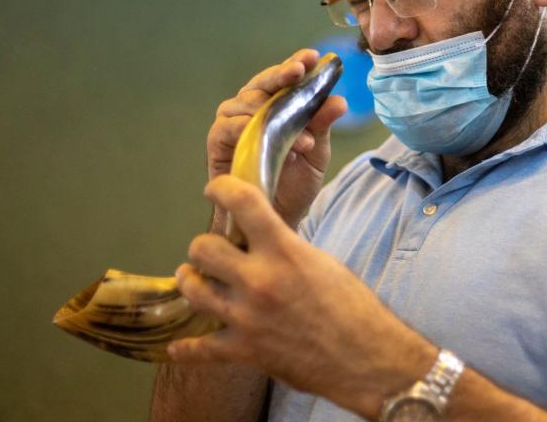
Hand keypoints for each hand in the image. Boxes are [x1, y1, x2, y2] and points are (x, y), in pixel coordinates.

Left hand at [170, 176, 436, 418]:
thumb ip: (285, 248)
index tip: (215, 189)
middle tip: (213, 251)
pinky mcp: (243, 350)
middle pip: (203, 248)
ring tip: (194, 280)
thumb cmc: (354, 307)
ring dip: (191, 282)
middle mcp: (259, 280)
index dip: (221, 188)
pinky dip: (187, 348)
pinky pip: (199, 349)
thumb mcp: (321, 262)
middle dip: (205, 246)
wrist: (367, 358)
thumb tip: (263, 240)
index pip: (242, 203)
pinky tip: (179, 345)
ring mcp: (246, 317)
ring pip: (192, 290)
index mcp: (284, 251)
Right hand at [206, 49, 346, 225]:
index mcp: (278, 103)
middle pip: (265, 81)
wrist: (274, 216)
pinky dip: (251, 129)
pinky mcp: (218, 139)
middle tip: (300, 70)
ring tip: (306, 140)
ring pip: (249, 101)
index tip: (314, 57)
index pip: (287, 77)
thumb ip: (323, 125)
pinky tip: (270, 138)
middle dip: (283, 74)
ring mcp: (233, 120)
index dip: (298, 63)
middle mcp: (253, 106)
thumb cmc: (294, 181)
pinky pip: (231, 125)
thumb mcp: (317, 152)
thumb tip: (340, 100)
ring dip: (276, 113)